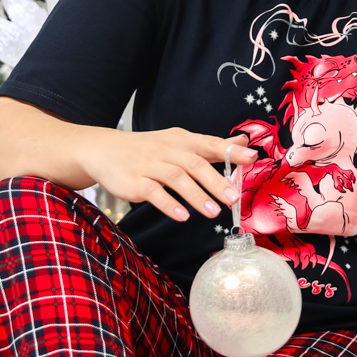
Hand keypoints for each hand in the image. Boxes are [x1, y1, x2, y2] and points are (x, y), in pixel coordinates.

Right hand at [86, 127, 256, 222]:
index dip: (231, 151)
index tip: (253, 158)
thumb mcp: (179, 143)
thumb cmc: (147, 149)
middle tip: (233, 198)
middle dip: (216, 181)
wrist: (103, 150)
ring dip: (196, 196)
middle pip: (195, 164)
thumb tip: (243, 142)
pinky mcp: (134, 182)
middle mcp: (167, 150)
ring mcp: (149, 165)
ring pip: (176, 178)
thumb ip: (211, 146)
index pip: (210, 144)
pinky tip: (182, 216)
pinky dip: (168, 204)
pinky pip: (153, 192)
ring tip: (213, 212)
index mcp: (181, 141)